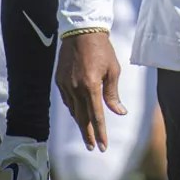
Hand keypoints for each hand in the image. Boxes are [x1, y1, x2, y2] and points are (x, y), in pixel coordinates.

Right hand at [55, 31, 126, 151]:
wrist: (81, 31)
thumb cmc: (102, 49)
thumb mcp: (113, 70)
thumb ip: (113, 94)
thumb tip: (120, 112)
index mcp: (91, 86)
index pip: (96, 116)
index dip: (100, 133)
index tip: (103, 146)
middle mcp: (76, 88)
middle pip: (82, 118)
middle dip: (88, 135)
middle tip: (93, 147)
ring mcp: (65, 85)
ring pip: (73, 111)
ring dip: (80, 123)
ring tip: (87, 134)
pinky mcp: (59, 80)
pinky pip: (67, 100)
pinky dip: (73, 109)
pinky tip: (78, 113)